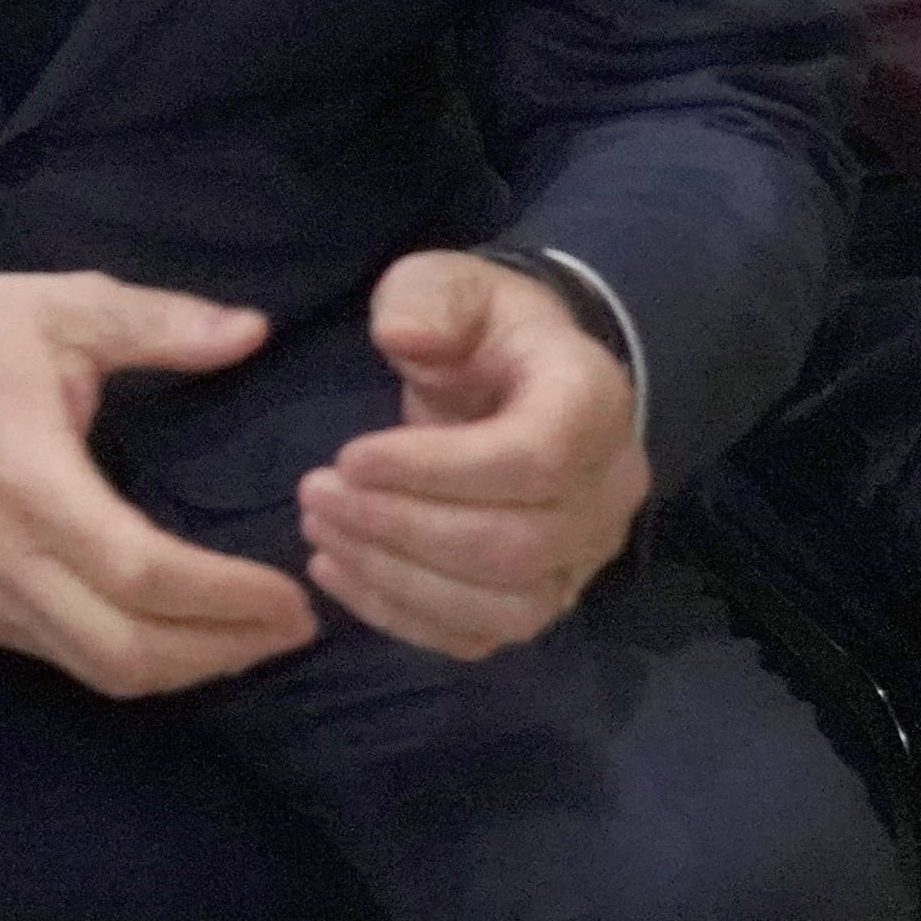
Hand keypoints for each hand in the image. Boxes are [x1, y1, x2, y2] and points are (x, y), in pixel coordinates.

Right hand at [0, 248, 318, 696]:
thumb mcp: (70, 305)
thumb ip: (164, 323)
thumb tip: (255, 331)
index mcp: (27, 477)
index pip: (139, 572)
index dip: (225, 596)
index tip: (294, 593)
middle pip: (125, 649)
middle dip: (222, 651)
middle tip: (295, 626)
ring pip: (98, 668)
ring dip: (186, 667)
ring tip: (254, 637)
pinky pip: (66, 657)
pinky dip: (137, 660)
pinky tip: (186, 632)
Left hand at [296, 249, 648, 659]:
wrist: (520, 376)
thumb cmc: (481, 329)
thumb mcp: (449, 284)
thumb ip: (426, 300)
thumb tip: (405, 336)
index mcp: (592, 402)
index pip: (535, 459)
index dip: (437, 469)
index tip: (350, 455)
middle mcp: (608, 492)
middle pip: (516, 545)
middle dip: (401, 528)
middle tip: (312, 495)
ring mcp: (582, 557)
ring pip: (503, 606)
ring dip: (396, 578)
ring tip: (318, 533)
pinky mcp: (543, 597)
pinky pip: (479, 636)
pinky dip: (401, 616)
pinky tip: (336, 572)